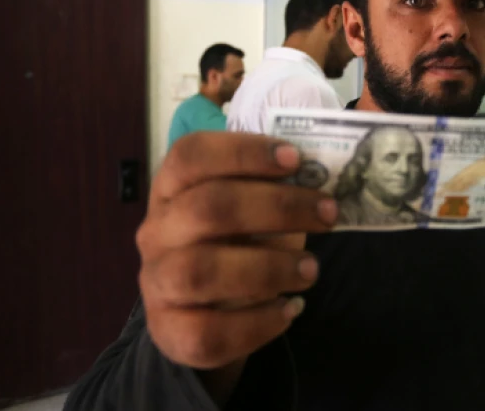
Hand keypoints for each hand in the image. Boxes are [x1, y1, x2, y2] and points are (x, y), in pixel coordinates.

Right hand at [136, 132, 337, 369]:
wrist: (205, 312)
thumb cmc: (238, 243)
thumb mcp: (251, 208)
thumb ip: (273, 189)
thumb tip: (319, 181)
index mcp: (172, 188)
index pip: (191, 155)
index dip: (243, 151)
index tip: (295, 159)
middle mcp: (157, 231)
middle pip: (207, 208)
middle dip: (277, 207)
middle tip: (327, 214)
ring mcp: (158, 282)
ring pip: (201, 271)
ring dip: (268, 268)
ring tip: (310, 269)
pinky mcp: (169, 331)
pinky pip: (208, 332)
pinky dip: (258, 322)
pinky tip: (290, 309)